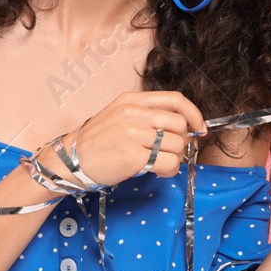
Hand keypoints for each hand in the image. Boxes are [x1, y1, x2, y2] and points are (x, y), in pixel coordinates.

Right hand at [44, 90, 206, 183]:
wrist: (70, 160)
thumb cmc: (96, 142)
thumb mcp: (118, 115)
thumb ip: (146, 115)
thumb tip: (180, 126)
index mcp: (132, 100)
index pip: (175, 99)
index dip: (193, 113)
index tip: (199, 127)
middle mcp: (134, 113)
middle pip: (179, 124)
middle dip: (183, 140)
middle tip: (173, 151)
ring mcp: (134, 134)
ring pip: (177, 145)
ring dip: (176, 158)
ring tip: (161, 163)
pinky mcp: (134, 156)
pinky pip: (169, 163)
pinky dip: (170, 170)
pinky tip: (158, 171)